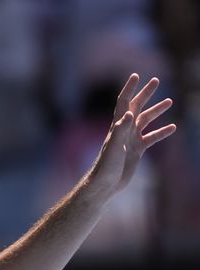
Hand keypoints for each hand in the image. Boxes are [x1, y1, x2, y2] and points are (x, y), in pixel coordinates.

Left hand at [92, 73, 176, 193]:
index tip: (136, 75)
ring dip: (157, 111)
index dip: (129, 88)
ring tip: (169, 101)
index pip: (123, 102)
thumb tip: (130, 112)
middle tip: (156, 80)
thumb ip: (121, 129)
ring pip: (146, 121)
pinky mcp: (136, 150)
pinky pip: (151, 138)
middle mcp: (123, 130)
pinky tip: (173, 127)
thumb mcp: (114, 146)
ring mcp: (130, 140)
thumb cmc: (106, 166)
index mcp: (117, 126)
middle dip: (145, 94)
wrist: (105, 184)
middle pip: (136, 107)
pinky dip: (162, 132)